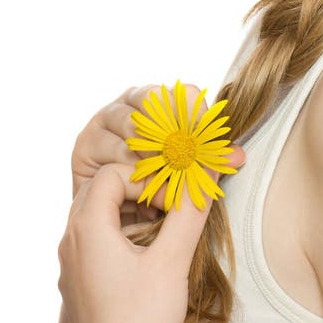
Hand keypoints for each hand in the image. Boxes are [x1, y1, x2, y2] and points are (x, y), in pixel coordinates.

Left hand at [59, 83, 246, 322]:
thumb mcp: (171, 262)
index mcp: (87, 228)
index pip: (113, 173)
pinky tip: (147, 257)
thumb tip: (209, 172)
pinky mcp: (79, 283)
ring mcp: (72, 263)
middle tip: (167, 207)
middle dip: (137, 191)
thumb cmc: (139, 322)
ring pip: (97, 214)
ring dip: (130, 213)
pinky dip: (121, 235)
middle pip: (101, 189)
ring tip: (161, 231)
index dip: (145, 179)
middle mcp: (71, 241)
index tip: (170, 200)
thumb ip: (189, 211)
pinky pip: (95, 241)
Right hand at [70, 82, 246, 227]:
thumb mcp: (185, 174)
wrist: (116, 228)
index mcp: (158, 102)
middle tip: (187, 163)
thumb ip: (208, 161)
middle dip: (173, 137)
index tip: (209, 137)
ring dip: (152, 161)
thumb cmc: (156, 193)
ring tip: (169, 189)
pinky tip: (144, 196)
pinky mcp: (84, 145)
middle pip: (153, 106)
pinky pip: (109, 154)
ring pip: (132, 130)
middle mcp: (129, 105)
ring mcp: (103, 121)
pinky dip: (128, 175)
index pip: (182, 94)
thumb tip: (238, 156)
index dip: (198, 114)